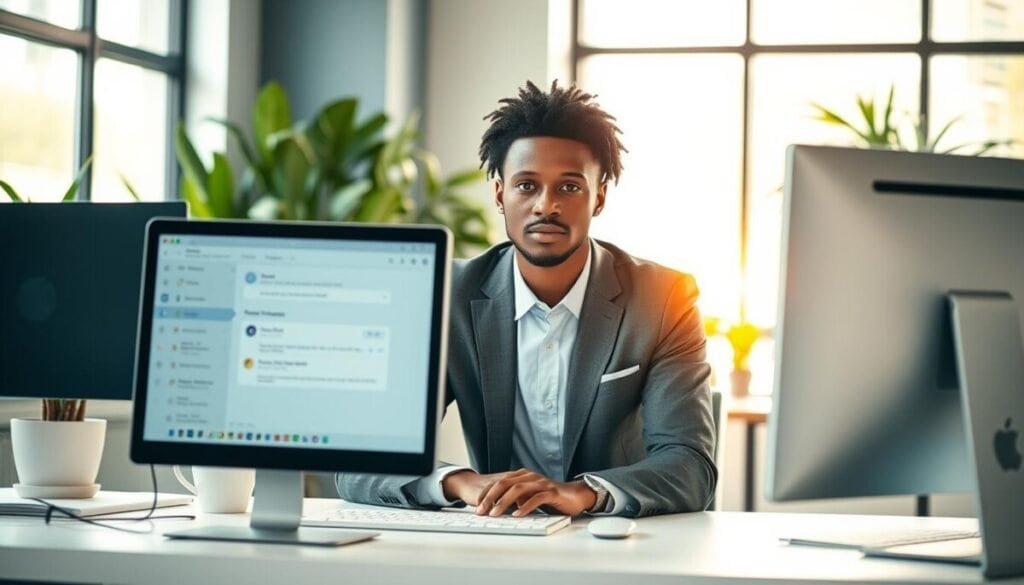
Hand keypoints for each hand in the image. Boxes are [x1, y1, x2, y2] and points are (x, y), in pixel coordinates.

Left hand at [442, 468, 595, 516]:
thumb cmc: (550, 498)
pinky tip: (517, 515)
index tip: (476, 505)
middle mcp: (530, 477)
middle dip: (490, 497)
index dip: (486, 493)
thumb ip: (515, 500)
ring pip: (518, 489)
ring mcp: (541, 483)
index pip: (500, 482)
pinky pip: (536, 498)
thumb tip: (496, 509)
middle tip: (480, 511)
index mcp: (523, 475)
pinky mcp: (552, 492)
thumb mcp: (528, 497)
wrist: (575, 496)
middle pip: (505, 483)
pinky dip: (525, 507)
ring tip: (495, 514)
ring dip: (504, 502)